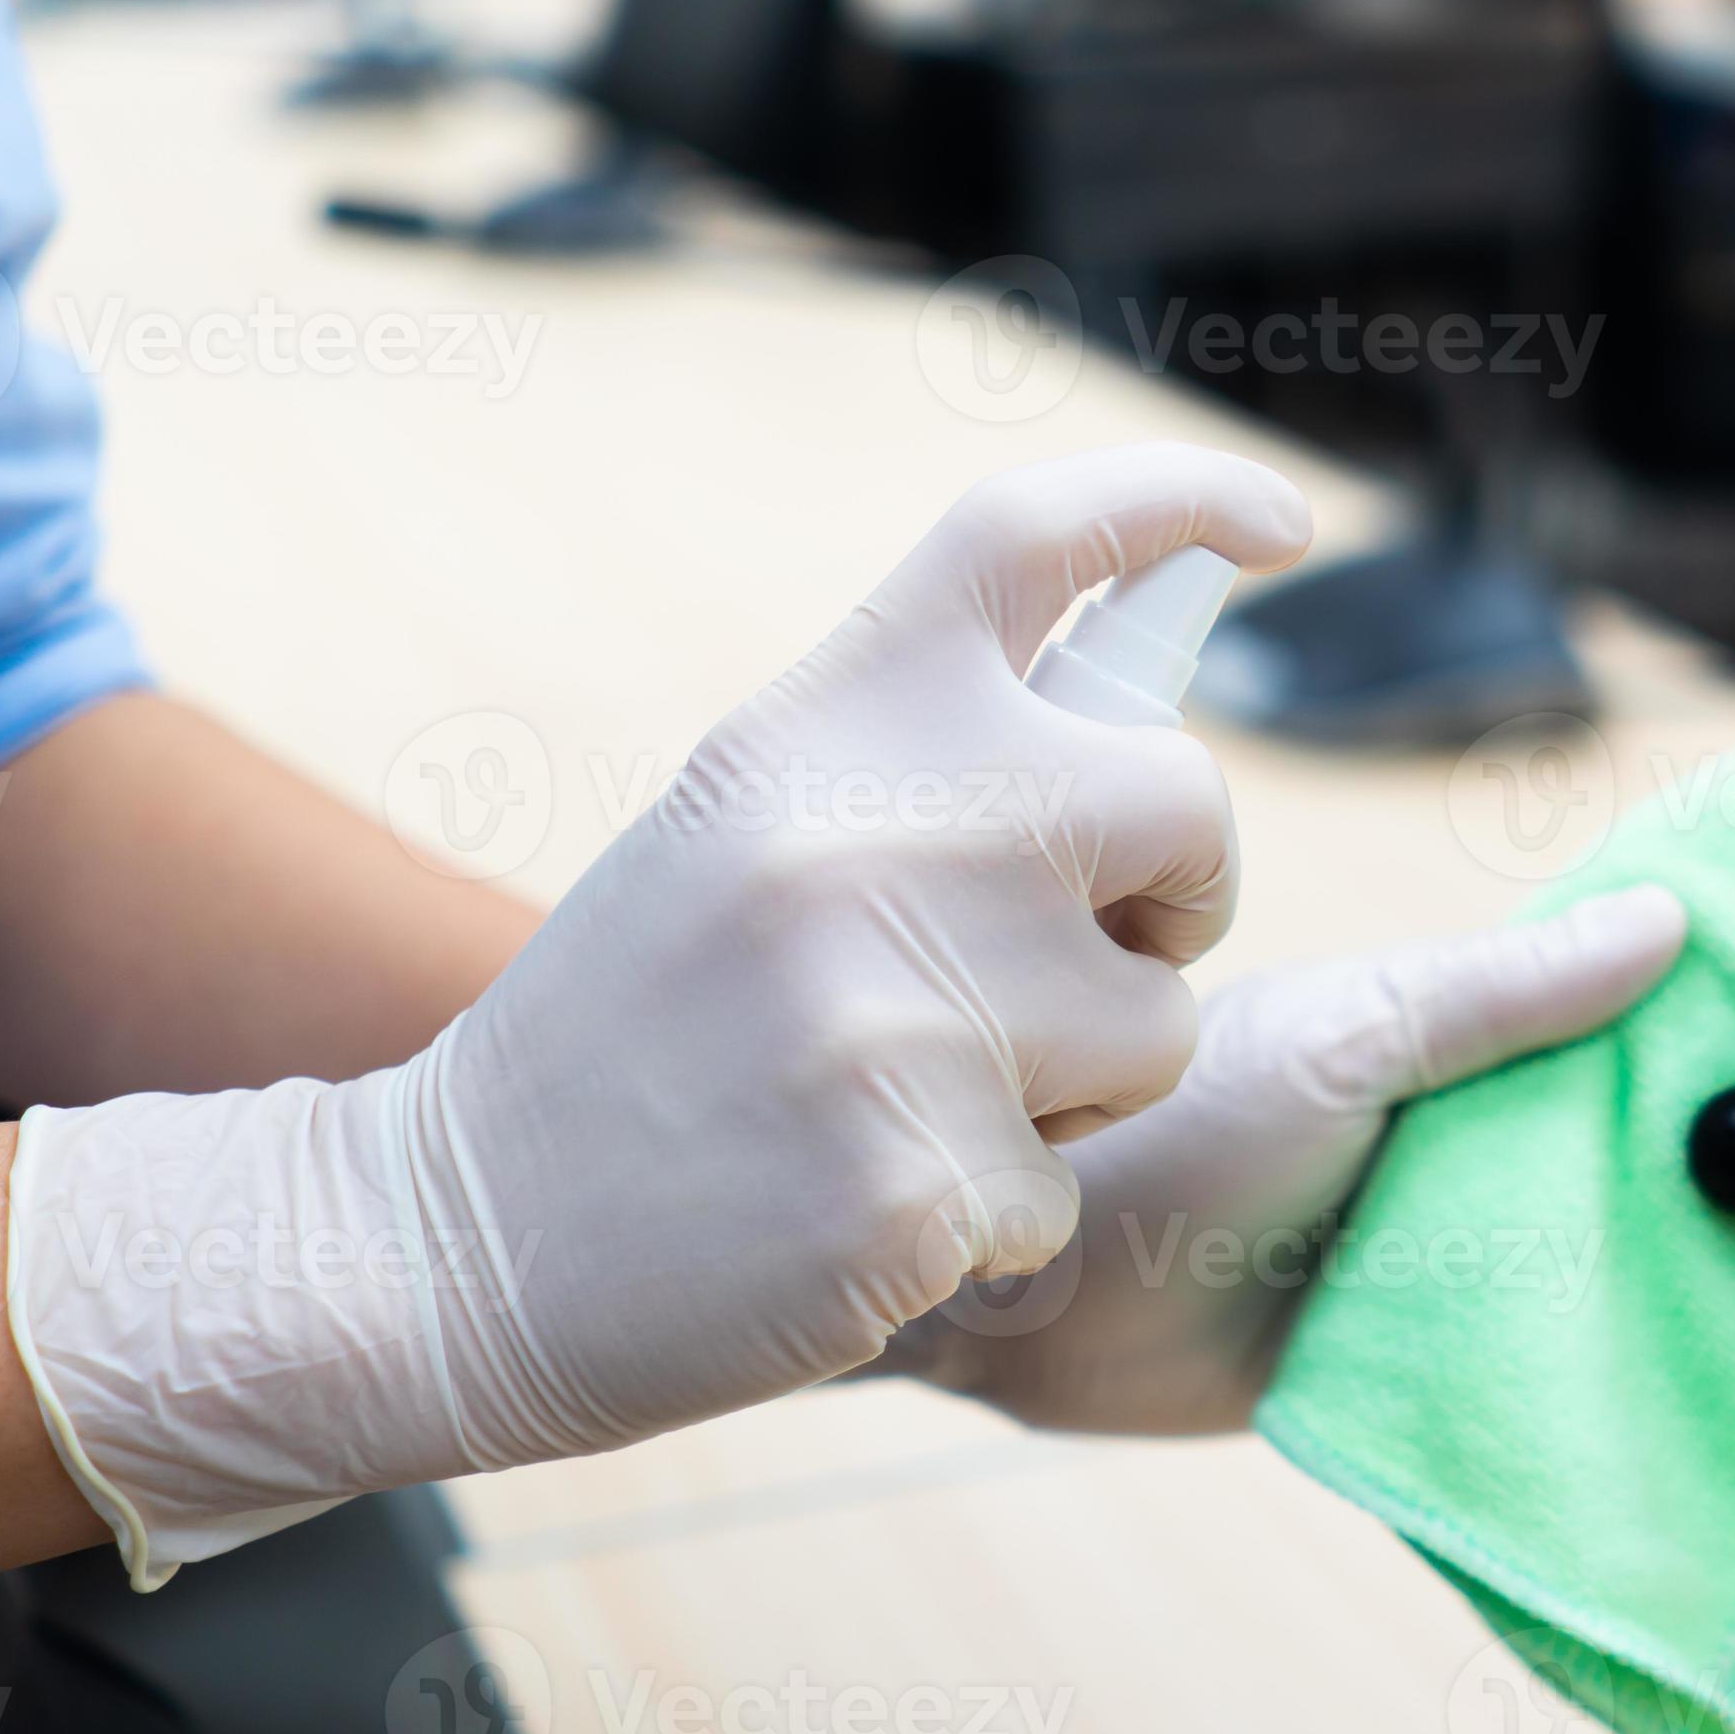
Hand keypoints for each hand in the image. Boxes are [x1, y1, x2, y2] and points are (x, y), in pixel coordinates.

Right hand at [5, 445, 1311, 1584]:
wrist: (450, 1237)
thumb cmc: (636, 1028)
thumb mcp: (747, 826)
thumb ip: (924, 757)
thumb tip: (1155, 658)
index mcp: (819, 721)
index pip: (1032, 534)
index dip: (1180, 496)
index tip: (1284, 523)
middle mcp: (868, 831)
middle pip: (1182, 799)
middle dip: (1180, 896)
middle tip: (1094, 957)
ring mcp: (892, 1010)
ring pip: (1162, 1023)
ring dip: (1083, 1086)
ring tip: (919, 1108)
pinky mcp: (912, 1184)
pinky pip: (1067, 1189)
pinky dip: (996, 1223)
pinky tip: (864, 1222)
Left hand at [890, 885, 1688, 1434]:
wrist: (1049, 1307)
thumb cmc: (1179, 1131)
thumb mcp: (1353, 1040)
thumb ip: (1498, 996)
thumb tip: (1672, 918)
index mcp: (1463, 1035)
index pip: (1630, 1015)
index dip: (1731, 1024)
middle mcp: (1473, 1134)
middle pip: (1638, 1144)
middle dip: (1731, 1164)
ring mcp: (1460, 1248)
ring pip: (1607, 1257)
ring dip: (1683, 1276)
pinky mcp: (1436, 1356)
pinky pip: (1549, 1366)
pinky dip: (1613, 1374)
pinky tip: (1726, 1390)